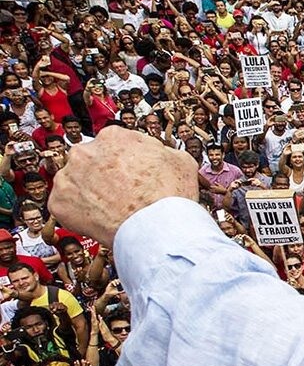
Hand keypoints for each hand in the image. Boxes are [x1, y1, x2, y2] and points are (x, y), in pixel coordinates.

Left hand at [49, 128, 198, 246]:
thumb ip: (162, 152)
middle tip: (121, 194)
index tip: (131, 175)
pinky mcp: (59, 202)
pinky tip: (100, 220)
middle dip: (103, 176)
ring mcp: (68, 177)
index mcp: (114, 136)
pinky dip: (79, 214)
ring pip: (76, 183)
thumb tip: (159, 155)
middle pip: (91, 162)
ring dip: (89, 193)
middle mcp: (85, 151)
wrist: (156, 228)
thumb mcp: (181, 161)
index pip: (115, 145)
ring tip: (111, 210)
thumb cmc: (170, 196)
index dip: (126, 162)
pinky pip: (66, 207)